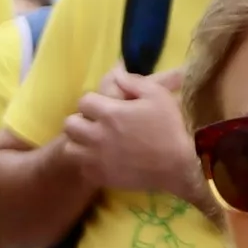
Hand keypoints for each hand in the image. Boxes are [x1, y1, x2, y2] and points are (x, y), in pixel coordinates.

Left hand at [63, 72, 204, 203]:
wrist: (177, 167)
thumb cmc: (169, 128)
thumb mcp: (157, 96)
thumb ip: (132, 81)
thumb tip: (116, 70)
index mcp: (110, 113)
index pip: (84, 101)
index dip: (93, 101)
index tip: (103, 106)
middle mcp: (97, 135)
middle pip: (70, 123)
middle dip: (81, 120)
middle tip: (95, 123)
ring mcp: (96, 158)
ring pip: (70, 146)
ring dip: (79, 142)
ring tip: (93, 141)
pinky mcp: (100, 176)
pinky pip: (81, 167)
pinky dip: (87, 162)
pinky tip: (101, 159)